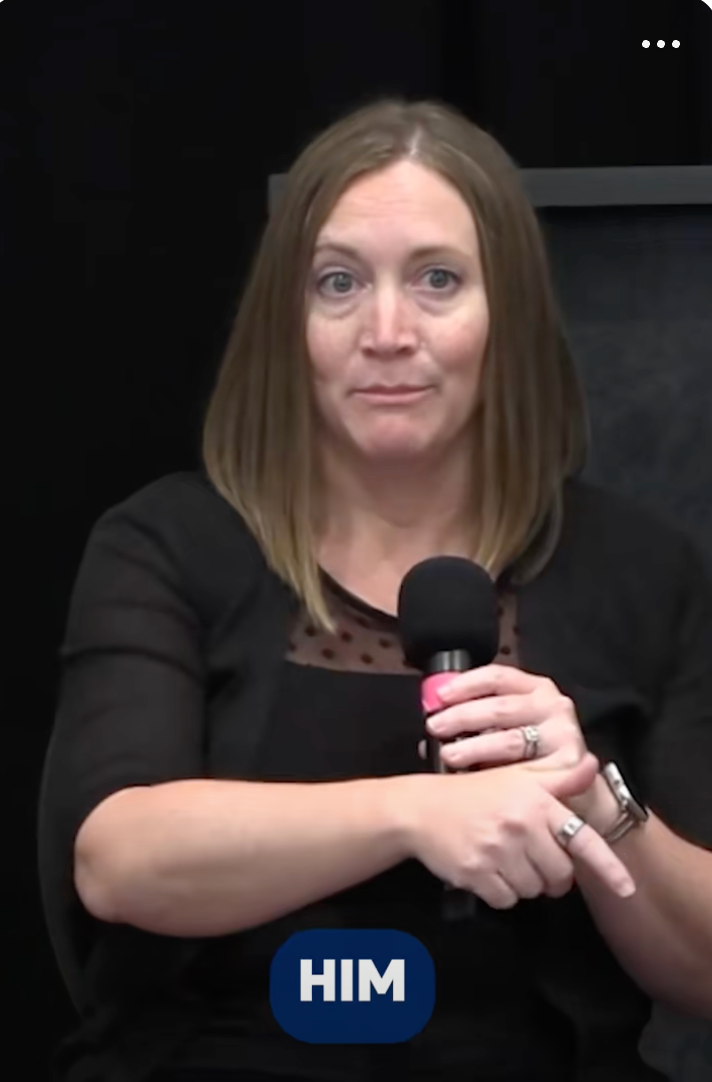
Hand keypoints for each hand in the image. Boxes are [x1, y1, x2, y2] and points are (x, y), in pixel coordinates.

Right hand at [402, 754, 635, 906]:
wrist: (420, 809)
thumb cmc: (473, 792)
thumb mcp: (516, 777)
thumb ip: (556, 777)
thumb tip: (592, 765)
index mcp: (536, 801)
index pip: (582, 838)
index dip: (607, 866)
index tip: (627, 888)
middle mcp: (521, 825)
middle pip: (559, 874)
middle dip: (550, 874)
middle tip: (530, 858)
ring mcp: (498, 850)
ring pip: (533, 889)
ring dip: (524, 882)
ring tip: (504, 859)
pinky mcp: (477, 872)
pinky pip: (506, 899)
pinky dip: (500, 892)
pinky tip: (486, 870)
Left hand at [418, 664, 586, 772]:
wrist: (575, 788)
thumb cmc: (534, 755)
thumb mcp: (510, 725)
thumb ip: (480, 719)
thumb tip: (436, 722)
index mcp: (535, 688)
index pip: (497, 677)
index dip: (466, 684)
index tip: (441, 696)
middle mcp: (553, 705)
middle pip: (500, 707)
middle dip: (462, 717)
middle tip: (436, 727)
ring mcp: (563, 734)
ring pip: (511, 739)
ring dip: (475, 748)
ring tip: (449, 755)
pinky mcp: (568, 764)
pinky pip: (526, 769)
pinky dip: (498, 773)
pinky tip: (480, 780)